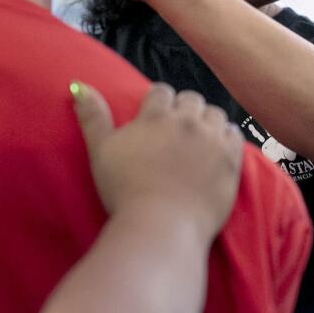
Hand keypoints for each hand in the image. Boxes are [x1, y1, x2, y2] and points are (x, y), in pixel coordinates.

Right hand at [71, 81, 243, 239]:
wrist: (161, 226)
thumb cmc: (124, 191)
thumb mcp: (101, 151)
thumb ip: (92, 116)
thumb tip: (78, 85)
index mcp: (155, 116)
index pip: (161, 92)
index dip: (157, 103)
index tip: (155, 120)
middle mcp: (186, 121)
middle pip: (190, 99)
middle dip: (183, 110)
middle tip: (176, 133)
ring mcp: (211, 139)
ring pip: (215, 114)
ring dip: (206, 122)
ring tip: (198, 140)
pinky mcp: (230, 160)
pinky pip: (235, 135)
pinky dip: (226, 138)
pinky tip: (216, 151)